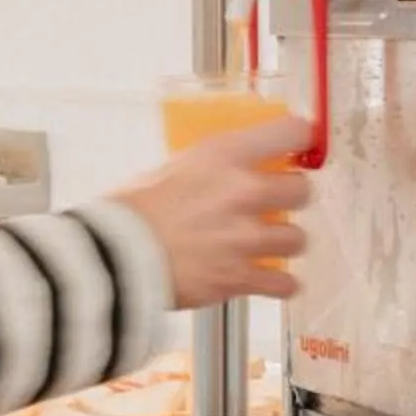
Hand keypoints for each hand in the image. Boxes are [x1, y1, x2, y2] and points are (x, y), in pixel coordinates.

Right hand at [115, 116, 312, 308]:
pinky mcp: (240, 277)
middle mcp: (242, 192)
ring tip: (270, 242)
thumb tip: (226, 169)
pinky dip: (280, 284)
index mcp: (224, 156)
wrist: (114, 258)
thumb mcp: (172, 167)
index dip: (300, 136)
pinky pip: (284, 284)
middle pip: (302, 189)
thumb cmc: (130, 213)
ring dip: (285, 241)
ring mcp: (245, 237)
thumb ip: (209, 168)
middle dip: (292, 196)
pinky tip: (272, 279)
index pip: (290, 131)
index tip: (300, 142)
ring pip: (297, 238)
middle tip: (280, 199)